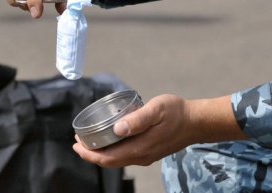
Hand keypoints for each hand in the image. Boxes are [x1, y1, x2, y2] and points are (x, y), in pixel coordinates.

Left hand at [73, 94, 247, 167]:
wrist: (196, 122)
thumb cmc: (177, 112)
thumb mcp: (157, 109)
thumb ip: (138, 119)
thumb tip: (117, 129)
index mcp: (140, 148)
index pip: (107, 158)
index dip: (88, 153)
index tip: (75, 143)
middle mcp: (141, 156)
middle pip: (110, 161)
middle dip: (91, 153)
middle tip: (78, 140)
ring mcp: (146, 156)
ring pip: (118, 160)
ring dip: (102, 152)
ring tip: (91, 139)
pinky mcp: (150, 152)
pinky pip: (126, 156)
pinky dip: (114, 150)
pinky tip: (112, 138)